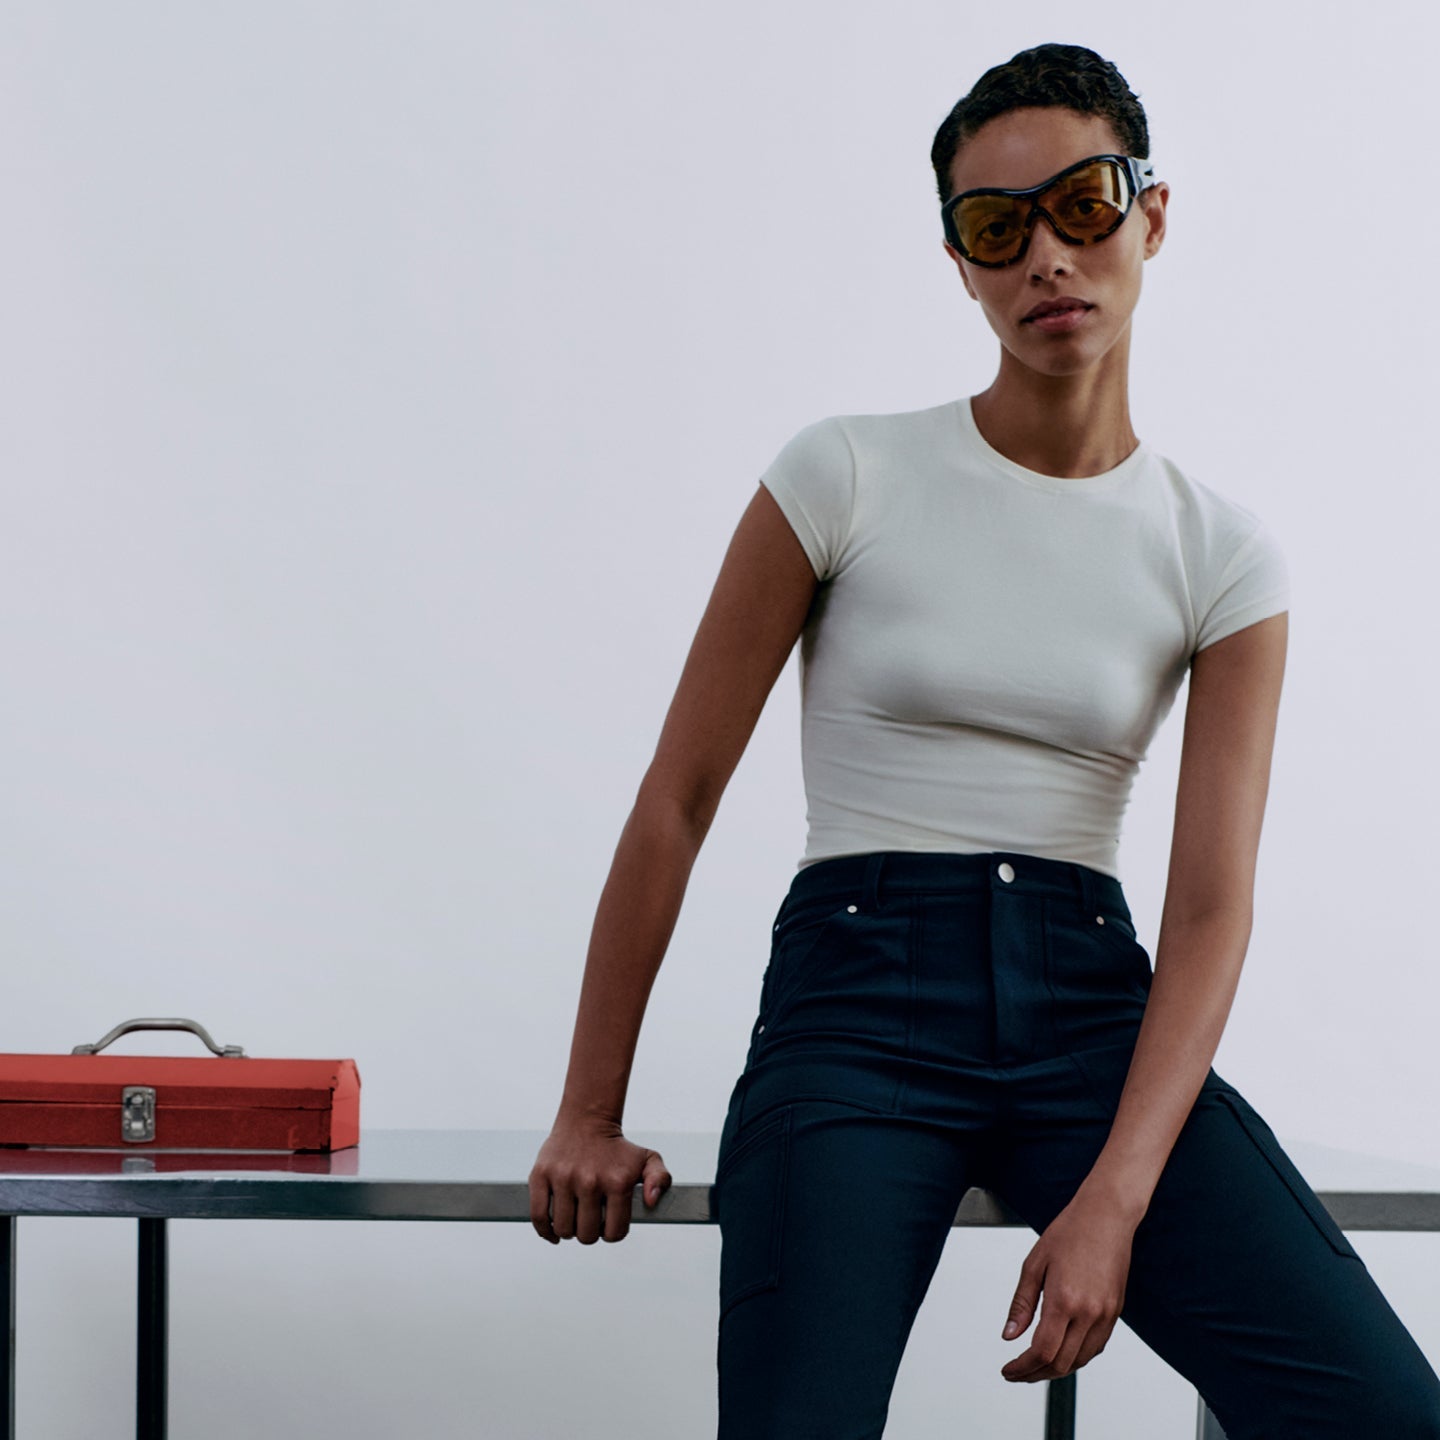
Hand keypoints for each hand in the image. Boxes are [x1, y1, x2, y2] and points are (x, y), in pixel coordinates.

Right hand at [528, 1117, 671, 1245]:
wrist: (587, 1121)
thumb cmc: (617, 1148)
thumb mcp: (648, 1159)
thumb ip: (660, 1180)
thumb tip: (651, 1202)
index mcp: (617, 1182)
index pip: (614, 1232)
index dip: (612, 1232)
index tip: (609, 1223)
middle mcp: (590, 1181)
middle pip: (587, 1235)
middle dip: (590, 1233)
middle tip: (591, 1219)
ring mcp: (563, 1178)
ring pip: (563, 1229)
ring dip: (569, 1230)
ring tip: (575, 1217)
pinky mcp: (541, 1175)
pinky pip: (538, 1216)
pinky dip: (545, 1230)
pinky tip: (553, 1231)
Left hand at [999, 1185, 1136, 1382]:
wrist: (1107, 1215)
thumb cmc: (1070, 1232)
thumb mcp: (1034, 1263)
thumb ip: (1021, 1304)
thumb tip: (1009, 1336)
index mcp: (1064, 1300)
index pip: (1042, 1352)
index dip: (1022, 1368)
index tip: (1008, 1371)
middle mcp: (1089, 1313)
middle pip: (1061, 1363)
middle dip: (1035, 1374)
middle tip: (1017, 1372)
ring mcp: (1106, 1315)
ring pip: (1080, 1361)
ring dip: (1056, 1370)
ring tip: (1034, 1367)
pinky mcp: (1116, 1312)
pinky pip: (1095, 1347)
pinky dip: (1076, 1357)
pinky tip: (1061, 1352)